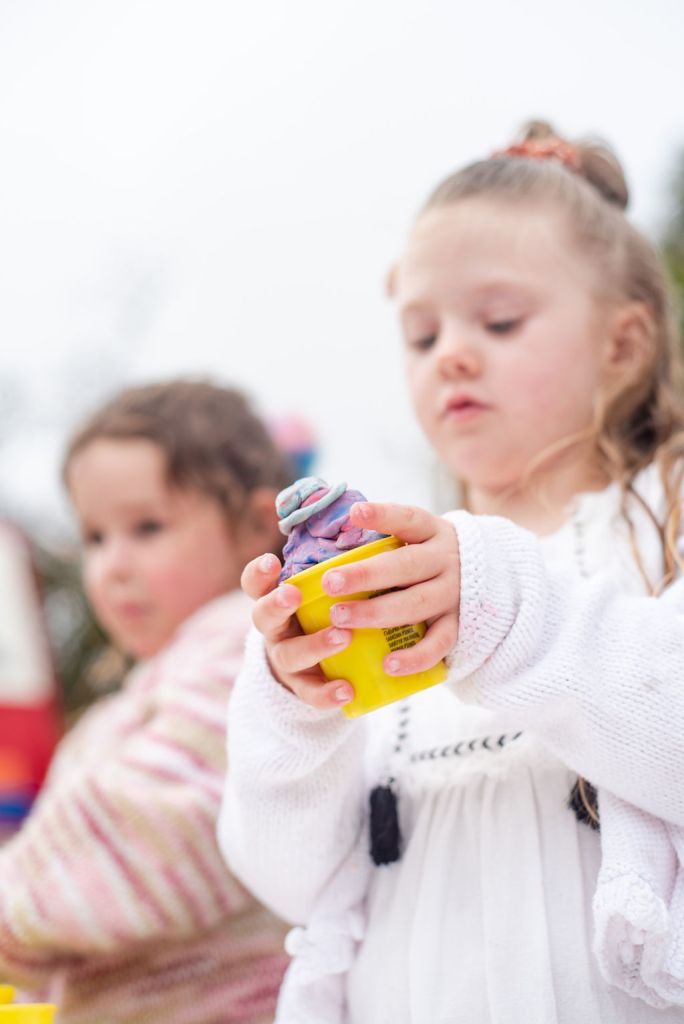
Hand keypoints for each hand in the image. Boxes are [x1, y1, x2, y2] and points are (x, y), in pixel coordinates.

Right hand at [241, 553, 354, 710]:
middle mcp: (275, 629)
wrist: (317, 664)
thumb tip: (361, 518)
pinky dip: (327, 693)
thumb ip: (335, 563)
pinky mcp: (303, 688)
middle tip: (292, 594)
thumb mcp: (325, 586)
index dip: (258, 574)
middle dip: (276, 605)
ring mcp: (286, 659)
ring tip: (341, 637)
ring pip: (289, 655)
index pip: (255, 584)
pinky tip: (348, 690)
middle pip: (262, 618)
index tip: (271, 561)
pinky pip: (310, 694)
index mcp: (276, 598)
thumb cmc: (326, 609)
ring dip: (314, 645)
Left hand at [323, 501, 459, 674]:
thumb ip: (383, 539)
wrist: (489, 579)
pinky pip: (439, 644)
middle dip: (366, 575)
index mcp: (432, 532)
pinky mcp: (458, 625)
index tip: (355, 513)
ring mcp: (454, 594)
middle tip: (330, 582)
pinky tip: (388, 664)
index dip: (383, 516)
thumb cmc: (428, 557)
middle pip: (406, 565)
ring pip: (417, 603)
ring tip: (340, 618)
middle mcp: (445, 560)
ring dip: (377, 612)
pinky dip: (415, 657)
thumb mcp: (417, 539)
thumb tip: (332, 531)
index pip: (408, 519)